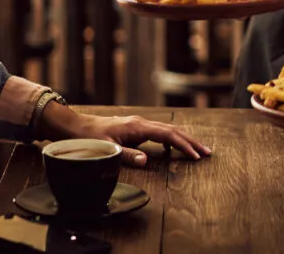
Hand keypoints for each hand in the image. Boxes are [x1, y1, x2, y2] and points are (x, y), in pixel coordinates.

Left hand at [56, 110, 211, 166]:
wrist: (76, 127)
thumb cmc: (89, 138)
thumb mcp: (107, 149)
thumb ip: (127, 155)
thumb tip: (146, 160)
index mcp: (137, 127)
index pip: (168, 135)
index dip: (184, 145)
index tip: (196, 156)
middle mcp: (141, 123)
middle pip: (173, 130)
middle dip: (191, 141)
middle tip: (207, 152)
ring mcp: (139, 124)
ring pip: (167, 131)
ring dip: (183, 140)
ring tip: (197, 150)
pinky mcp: (136, 128)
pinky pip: (159, 133)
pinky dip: (171, 139)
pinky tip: (174, 148)